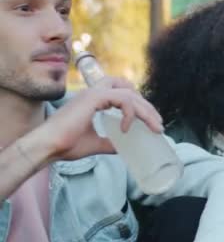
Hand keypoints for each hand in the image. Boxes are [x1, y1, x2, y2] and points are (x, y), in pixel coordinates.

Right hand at [31, 76, 162, 162]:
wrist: (47, 147)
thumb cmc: (65, 145)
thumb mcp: (94, 143)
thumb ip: (110, 143)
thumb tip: (124, 149)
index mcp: (94, 99)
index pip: (123, 92)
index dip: (139, 103)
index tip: (151, 121)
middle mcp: (94, 92)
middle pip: (130, 91)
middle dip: (148, 108)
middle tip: (159, 125)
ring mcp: (94, 93)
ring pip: (130, 94)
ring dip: (146, 111)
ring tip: (154, 128)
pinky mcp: (94, 98)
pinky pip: (123, 99)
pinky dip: (130, 113)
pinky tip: (126, 129)